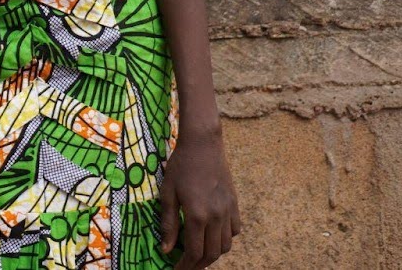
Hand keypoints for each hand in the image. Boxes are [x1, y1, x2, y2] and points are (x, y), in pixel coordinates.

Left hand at [159, 130, 241, 267]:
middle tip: (186, 267)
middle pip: (211, 253)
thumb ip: (168, 223)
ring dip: (213, 255)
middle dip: (198, 265)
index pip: (194, 251)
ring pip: (226, 245)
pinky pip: (235, 231)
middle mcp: (216, 217)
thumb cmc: (180, 166)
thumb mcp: (168, 193)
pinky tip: (213, 236)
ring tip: (198, 255)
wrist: (203, 145)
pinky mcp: (235, 204)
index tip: (176, 269)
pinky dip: (225, 239)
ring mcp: (228, 211)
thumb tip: (166, 249)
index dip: (185, 265)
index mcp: (197, 215)